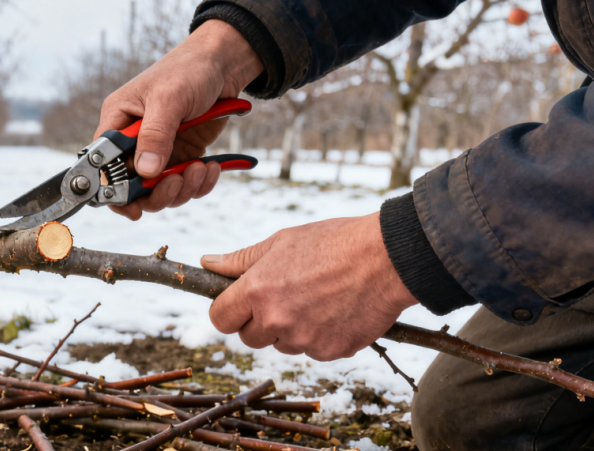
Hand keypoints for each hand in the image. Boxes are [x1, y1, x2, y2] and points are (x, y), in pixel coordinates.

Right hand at [95, 20, 263, 219]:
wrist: (224, 65)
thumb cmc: (189, 69)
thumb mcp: (169, 99)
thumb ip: (155, 135)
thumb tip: (145, 170)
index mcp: (119, 121)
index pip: (103, 162)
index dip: (112, 188)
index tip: (133, 204)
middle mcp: (135, 140)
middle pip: (132, 185)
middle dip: (156, 192)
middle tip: (175, 182)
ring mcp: (159, 150)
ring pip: (159, 190)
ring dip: (182, 188)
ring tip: (200, 169)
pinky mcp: (181, 155)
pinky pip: (184, 184)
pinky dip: (199, 183)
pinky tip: (210, 168)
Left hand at [201, 212, 417, 360]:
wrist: (388, 258)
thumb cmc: (332, 242)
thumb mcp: (280, 242)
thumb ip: (240, 260)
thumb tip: (206, 262)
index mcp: (258, 291)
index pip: (220, 319)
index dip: (227, 311)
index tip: (237, 303)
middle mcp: (277, 320)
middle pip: (249, 337)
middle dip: (259, 320)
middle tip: (284, 295)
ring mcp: (305, 340)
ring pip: (281, 345)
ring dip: (289, 329)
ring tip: (315, 298)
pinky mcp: (330, 352)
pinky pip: (312, 351)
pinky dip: (319, 336)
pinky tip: (334, 310)